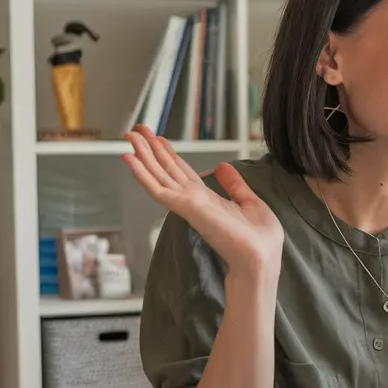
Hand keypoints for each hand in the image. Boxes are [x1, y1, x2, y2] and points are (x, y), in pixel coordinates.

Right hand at [122, 125, 283, 274]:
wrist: (259, 258)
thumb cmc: (258, 238)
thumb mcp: (249, 202)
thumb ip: (234, 185)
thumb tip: (222, 166)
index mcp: (207, 199)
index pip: (182, 172)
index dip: (169, 155)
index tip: (157, 138)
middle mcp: (193, 200)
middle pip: (166, 169)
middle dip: (151, 149)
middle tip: (135, 130)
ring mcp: (186, 203)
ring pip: (157, 175)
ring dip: (142, 155)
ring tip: (128, 136)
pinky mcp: (185, 207)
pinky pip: (157, 188)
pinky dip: (142, 173)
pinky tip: (129, 159)